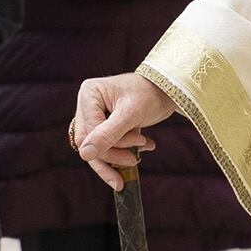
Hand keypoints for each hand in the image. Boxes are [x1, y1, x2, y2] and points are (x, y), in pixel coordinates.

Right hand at [72, 72, 175, 188]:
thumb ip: (108, 134)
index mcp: (89, 94)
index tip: (137, 146)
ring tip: (135, 160)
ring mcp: (93, 114)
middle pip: (88, 142)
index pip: (90, 132)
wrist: (166, 90)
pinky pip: (104, 146)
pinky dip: (121, 152)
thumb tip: (84, 155)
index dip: (110, 147)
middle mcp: (87, 104)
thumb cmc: (150, 95)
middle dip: (112, 155)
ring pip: (95, 148)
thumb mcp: (131, 114)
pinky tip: (138, 152)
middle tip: (133, 161)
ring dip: (115, 158)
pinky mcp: (102, 124)